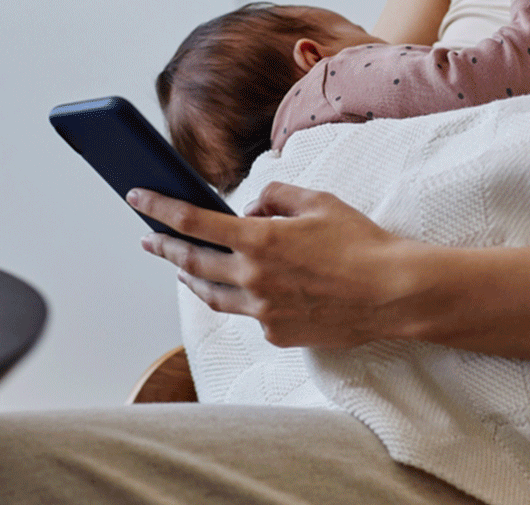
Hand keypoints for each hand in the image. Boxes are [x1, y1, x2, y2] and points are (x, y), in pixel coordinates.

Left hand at [127, 182, 418, 347]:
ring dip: (192, 277)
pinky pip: (248, 313)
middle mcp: (253, 277)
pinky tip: (241, 289)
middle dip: (164, 247)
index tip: (136, 198)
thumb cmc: (361, 243)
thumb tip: (253, 208)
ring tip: (181, 266)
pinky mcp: (277, 333)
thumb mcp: (318, 201)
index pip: (192, 221)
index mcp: (260, 239)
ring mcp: (262, 310)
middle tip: (148, 238)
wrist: (393, 293)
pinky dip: (239, 297)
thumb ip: (276, 196)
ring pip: (211, 294)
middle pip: (191, 262)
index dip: (158, 208)